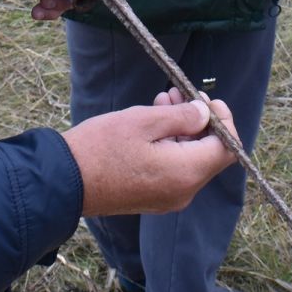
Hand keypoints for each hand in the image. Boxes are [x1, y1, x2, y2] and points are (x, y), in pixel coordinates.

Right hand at [63, 90, 236, 215]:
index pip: (228, 149)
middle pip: (210, 154)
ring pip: (191, 160)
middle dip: (200, 121)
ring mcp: (168, 198)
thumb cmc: (100, 148)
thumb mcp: (144, 121)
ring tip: (162, 101)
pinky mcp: (153, 198)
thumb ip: (182, 116)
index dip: (224, 121)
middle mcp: (183, 192)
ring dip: (183, 130)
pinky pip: (175, 170)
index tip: (207, 99)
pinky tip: (153, 123)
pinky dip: (171, 145)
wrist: (63, 181)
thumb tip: (205, 114)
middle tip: (178, 93)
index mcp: (186, 173)